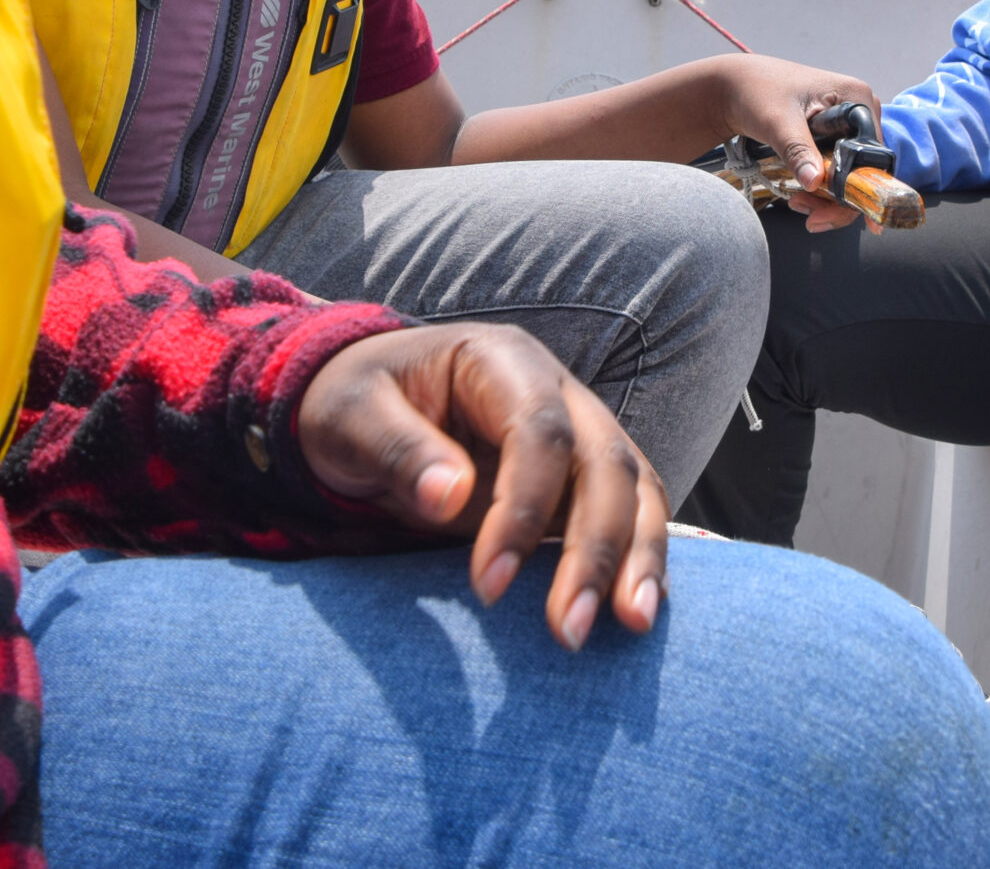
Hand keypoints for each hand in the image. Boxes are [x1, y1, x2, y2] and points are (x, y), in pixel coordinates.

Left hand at [296, 323, 669, 648]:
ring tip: (632, 624)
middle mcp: (557, 391)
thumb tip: (450, 497)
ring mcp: (577, 434)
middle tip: (570, 629)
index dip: (524, 508)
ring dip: (637, 558)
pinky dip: (639, 558)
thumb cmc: (356, 405)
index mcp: (500, 361)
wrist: (370, 406)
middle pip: (605, 462)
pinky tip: (637, 608)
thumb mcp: (350, 416)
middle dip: (597, 547)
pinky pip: (631, 513)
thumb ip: (398, 448)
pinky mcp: (579, 480)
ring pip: (635, 488)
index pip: (539, 430)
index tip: (489, 585)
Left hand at [712, 54, 880, 232]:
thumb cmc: (756, 90)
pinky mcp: (832, 139)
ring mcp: (846, 127)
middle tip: (812, 218)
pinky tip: (802, 197)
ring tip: (798, 205)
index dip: (865, 187)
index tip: (843, 212)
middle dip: (841, 199)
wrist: (734, 88)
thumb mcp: (776, 121)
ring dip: (829, 200)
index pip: (874, 154)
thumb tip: (816, 182)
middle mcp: (860, 113)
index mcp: (857, 98)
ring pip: (852, 176)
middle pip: (866, 170)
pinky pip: (838, 173)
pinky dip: (823, 191)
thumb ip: (797, 150)